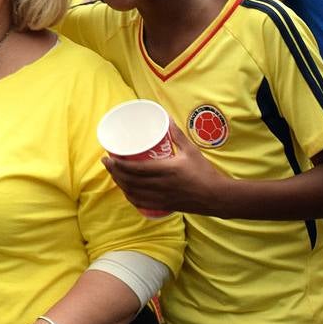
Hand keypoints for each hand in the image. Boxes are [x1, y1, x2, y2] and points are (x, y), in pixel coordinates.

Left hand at [102, 123, 227, 215]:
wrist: (216, 196)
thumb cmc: (204, 172)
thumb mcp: (191, 150)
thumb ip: (177, 134)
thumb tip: (166, 118)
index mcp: (166, 171)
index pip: (135, 170)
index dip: (118, 165)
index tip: (109, 157)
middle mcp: (160, 186)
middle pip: (130, 182)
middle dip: (114, 173)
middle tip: (107, 163)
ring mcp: (161, 198)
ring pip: (133, 193)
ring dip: (120, 185)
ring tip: (114, 175)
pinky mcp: (164, 205)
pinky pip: (141, 203)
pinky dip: (130, 197)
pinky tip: (127, 191)